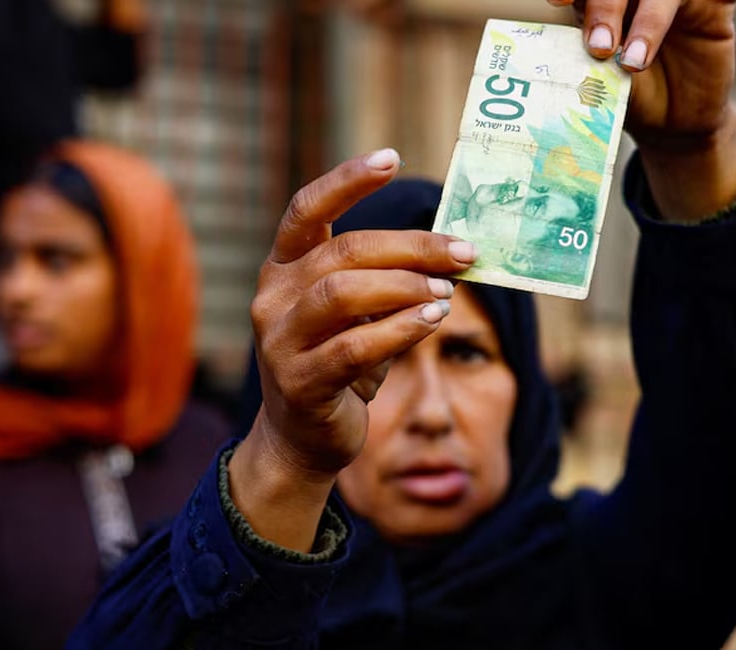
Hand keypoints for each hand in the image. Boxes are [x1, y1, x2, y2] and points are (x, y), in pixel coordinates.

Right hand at [230, 149, 474, 549]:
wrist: (303, 438)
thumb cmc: (338, 362)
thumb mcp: (358, 313)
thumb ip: (386, 278)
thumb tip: (453, 250)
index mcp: (283, 267)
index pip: (307, 210)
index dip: (347, 181)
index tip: (391, 157)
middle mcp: (272, 297)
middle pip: (344, 252)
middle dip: (412, 246)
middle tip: (463, 251)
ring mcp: (279, 341)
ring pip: (343, 294)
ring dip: (406, 286)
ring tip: (447, 290)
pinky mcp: (299, 383)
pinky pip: (354, 348)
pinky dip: (401, 329)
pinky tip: (433, 319)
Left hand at [549, 0, 735, 220]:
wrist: (674, 123)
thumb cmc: (632, 98)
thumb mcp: (607, 84)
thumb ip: (593, 64)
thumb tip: (575, 58)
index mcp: (599, 4)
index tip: (558, 1)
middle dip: (605, 7)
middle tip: (599, 47)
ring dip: (646, 20)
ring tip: (633, 61)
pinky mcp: (713, 5)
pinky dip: (699, 0)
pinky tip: (682, 20)